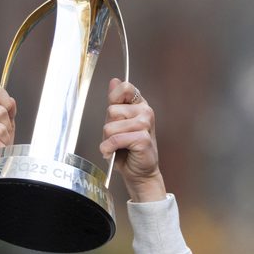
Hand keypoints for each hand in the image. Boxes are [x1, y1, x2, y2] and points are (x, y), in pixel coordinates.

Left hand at [101, 78, 165, 202]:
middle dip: (108, 126)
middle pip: (112, 110)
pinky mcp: (143, 139)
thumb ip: (116, 102)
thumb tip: (114, 81)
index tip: (115, 116)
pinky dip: (109, 149)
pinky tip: (113, 153)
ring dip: (107, 140)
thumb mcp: (117, 122)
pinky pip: (115, 139)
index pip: (125, 88)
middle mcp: (145, 112)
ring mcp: (146, 124)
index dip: (114, 99)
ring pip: (111, 126)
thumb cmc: (127, 149)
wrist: (138, 172)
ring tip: (116, 147)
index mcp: (140, 105)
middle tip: (116, 137)